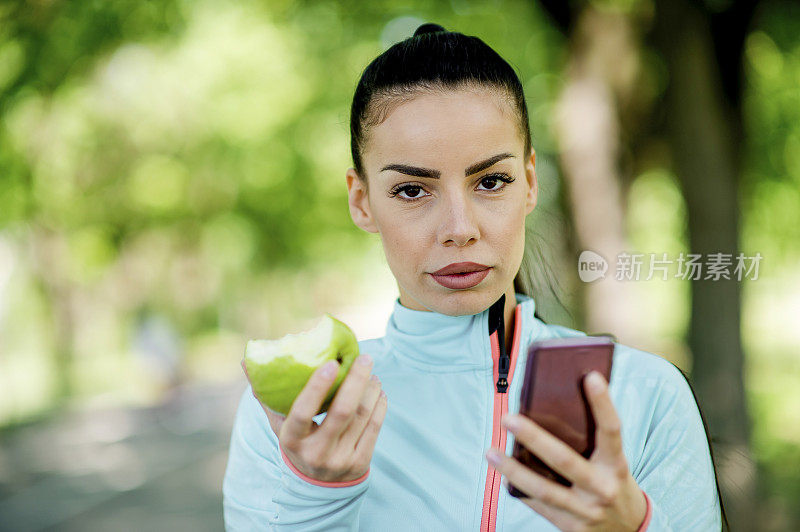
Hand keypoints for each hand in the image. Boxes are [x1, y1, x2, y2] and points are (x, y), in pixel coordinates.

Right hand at [242, 353, 387, 482]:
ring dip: (370, 389)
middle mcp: (317, 452)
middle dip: (356, 380)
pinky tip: (378, 390)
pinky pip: (374, 428)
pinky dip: (379, 405)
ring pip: (362, 417)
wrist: (316, 486)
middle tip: (364, 357)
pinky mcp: (360, 463)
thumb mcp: (277, 424)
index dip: (317, 387)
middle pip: (342, 412)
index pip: (303, 412)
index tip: (331, 362)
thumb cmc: (296, 441)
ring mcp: (340, 459)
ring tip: (371, 371)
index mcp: (292, 440)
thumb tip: (246, 361)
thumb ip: (266, 394)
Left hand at [485, 371, 647, 530]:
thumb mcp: (613, 463)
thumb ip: (592, 442)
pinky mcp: (571, 526)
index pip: (612, 430)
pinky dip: (519, 489)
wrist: (629, 530)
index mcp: (616, 465)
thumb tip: (552, 408)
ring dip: (513, 469)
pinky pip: (539, 505)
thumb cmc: (612, 482)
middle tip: (508, 418)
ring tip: (491, 452)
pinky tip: (503, 475)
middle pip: (565, 460)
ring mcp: (586, 510)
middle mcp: (602, 488)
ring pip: (544, 489)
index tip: (590, 376)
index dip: (603, 403)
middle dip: (534, 438)